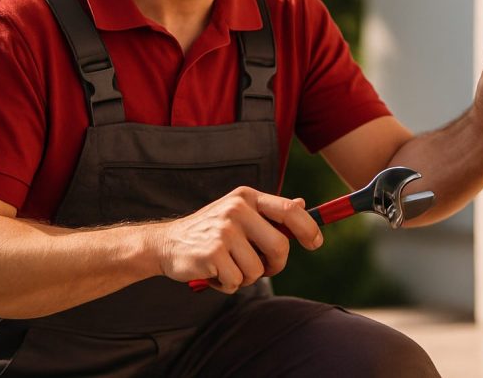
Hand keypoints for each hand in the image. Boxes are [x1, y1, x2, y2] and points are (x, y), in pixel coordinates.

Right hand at [149, 187, 322, 293]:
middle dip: (275, 266)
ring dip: (246, 278)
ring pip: (257, 270)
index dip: (308, 228)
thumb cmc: (209, 231)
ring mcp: (224, 231)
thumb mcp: (238, 213)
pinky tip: (214, 273)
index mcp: (246, 197)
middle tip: (262, 269)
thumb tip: (303, 205)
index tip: (316, 243)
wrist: (167, 243)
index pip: (289, 209)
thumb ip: (269, 213)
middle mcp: (237, 209)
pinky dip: (228, 285)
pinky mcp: (213, 253)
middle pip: (279, 246)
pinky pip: (237, 281)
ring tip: (227, 267)